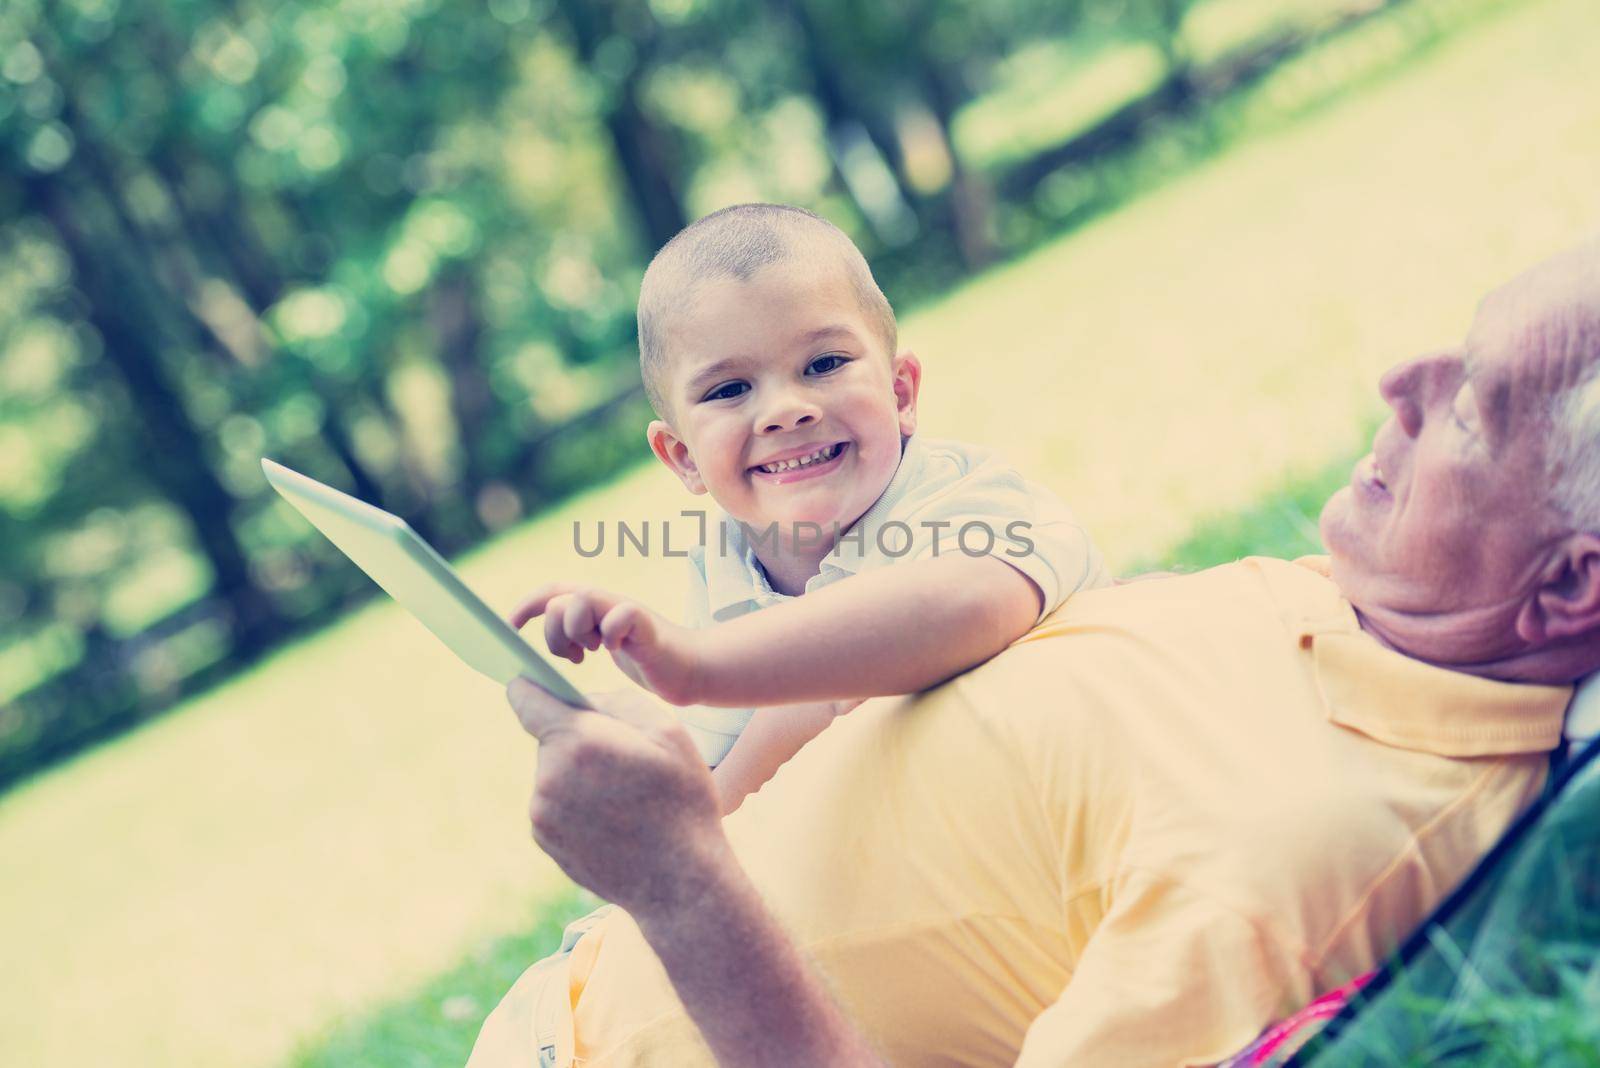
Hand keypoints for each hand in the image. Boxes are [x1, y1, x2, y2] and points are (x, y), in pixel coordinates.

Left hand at [507, 679, 728, 913]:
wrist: (680, 880)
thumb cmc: (681, 800)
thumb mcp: (668, 731)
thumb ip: (617, 701)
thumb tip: (583, 701)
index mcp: (577, 741)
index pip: (526, 697)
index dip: (531, 684)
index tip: (533, 680)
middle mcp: (548, 776)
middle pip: (550, 738)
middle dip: (578, 738)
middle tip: (624, 759)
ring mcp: (542, 813)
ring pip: (554, 772)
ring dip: (579, 774)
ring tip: (624, 796)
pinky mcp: (545, 840)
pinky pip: (555, 804)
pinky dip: (576, 804)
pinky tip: (613, 820)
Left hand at [510, 584, 701, 705]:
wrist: (690, 668)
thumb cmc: (644, 659)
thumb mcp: (601, 646)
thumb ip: (574, 641)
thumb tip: (533, 661)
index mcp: (594, 607)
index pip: (551, 591)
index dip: (527, 604)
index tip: (510, 627)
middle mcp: (608, 602)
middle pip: (560, 599)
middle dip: (554, 633)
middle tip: (573, 656)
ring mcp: (627, 610)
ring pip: (583, 599)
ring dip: (578, 629)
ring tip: (591, 651)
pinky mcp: (647, 625)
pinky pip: (622, 614)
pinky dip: (611, 632)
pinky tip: (615, 649)